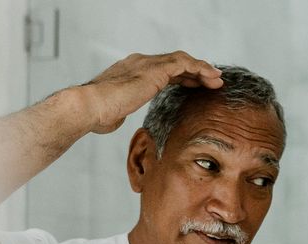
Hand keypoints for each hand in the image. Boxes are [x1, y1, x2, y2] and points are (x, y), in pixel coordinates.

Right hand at [80, 51, 222, 133]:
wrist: (90, 107)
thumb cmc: (97, 114)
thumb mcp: (112, 112)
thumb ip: (118, 110)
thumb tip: (114, 118)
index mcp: (131, 72)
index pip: (162, 71)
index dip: (181, 78)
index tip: (194, 86)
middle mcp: (140, 63)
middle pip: (174, 63)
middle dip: (195, 72)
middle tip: (211, 81)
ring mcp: (147, 65)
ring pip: (182, 61)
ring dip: (202, 69)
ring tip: (217, 79)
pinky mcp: (155, 70)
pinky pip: (184, 63)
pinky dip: (200, 68)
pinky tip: (211, 77)